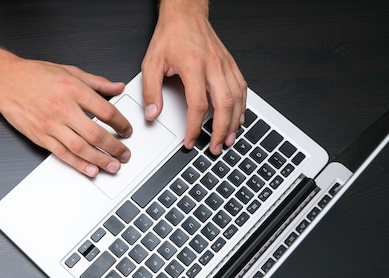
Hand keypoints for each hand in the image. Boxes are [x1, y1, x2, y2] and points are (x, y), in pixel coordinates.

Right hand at [0, 58, 132, 176]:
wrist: (5, 81)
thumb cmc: (33, 75)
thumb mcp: (69, 71)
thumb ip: (96, 82)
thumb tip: (117, 86)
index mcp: (73, 89)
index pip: (106, 111)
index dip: (121, 123)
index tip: (127, 130)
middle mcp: (63, 108)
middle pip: (95, 133)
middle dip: (114, 147)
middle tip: (125, 154)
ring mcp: (51, 125)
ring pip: (81, 148)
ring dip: (100, 159)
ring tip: (113, 165)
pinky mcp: (41, 137)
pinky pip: (63, 154)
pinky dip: (78, 164)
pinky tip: (90, 170)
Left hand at [141, 0, 246, 154]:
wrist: (185, 14)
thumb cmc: (170, 36)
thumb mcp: (151, 62)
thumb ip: (151, 90)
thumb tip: (152, 113)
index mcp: (193, 66)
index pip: (198, 105)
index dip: (194, 127)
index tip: (190, 141)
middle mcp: (213, 66)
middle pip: (224, 105)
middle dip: (220, 130)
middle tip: (214, 147)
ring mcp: (225, 65)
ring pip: (237, 98)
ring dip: (234, 122)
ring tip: (227, 139)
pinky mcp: (230, 64)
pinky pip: (241, 88)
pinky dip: (242, 107)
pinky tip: (237, 119)